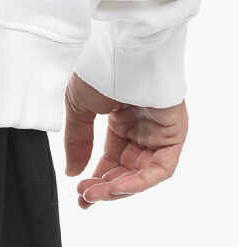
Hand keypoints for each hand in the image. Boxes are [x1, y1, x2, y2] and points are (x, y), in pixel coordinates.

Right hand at [64, 73, 187, 208]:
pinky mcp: (174, 134)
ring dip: (119, 188)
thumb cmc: (102, 68)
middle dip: (105, 187)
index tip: (80, 195)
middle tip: (85, 197)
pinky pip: (161, 168)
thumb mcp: (79, 107)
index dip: (96, 180)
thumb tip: (72, 171)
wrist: (122, 50)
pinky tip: (117, 187)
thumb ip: (77, 142)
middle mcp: (142, 129)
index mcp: (121, 120)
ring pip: (143, 174)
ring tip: (96, 193)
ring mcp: (159, 132)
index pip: (111, 160)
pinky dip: (141, 181)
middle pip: (126, 170)